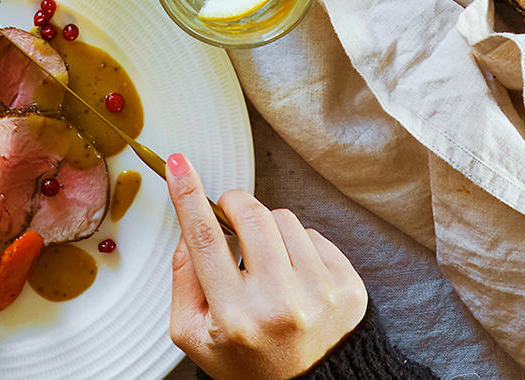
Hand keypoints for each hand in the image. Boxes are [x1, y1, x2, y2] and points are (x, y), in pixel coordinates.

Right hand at [166, 152, 367, 379]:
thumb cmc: (249, 361)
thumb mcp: (195, 335)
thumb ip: (183, 281)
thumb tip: (188, 229)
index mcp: (235, 318)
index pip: (205, 240)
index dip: (188, 196)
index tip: (177, 163)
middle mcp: (279, 305)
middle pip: (250, 216)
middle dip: (234, 204)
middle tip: (229, 217)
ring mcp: (318, 294)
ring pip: (283, 218)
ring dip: (268, 229)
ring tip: (267, 264)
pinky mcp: (347, 287)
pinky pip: (313, 234)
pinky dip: (298, 245)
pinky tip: (294, 275)